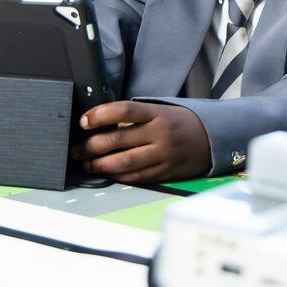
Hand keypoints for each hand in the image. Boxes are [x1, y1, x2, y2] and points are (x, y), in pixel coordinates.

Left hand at [76, 100, 209, 181]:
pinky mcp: (164, 172)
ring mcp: (162, 154)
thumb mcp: (160, 111)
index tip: (83, 121)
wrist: (210, 138)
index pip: (123, 111)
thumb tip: (99, 123)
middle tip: (76, 148)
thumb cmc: (177, 122)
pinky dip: (116, 175)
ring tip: (87, 163)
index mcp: (156, 114)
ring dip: (99, 164)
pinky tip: (106, 172)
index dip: (100, 115)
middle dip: (90, 145)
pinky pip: (135, 176)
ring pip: (123, 161)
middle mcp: (159, 133)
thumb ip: (134, 117)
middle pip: (117, 139)